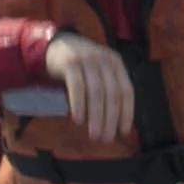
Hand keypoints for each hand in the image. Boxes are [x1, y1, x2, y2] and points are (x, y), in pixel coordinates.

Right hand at [43, 31, 137, 145]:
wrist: (56, 44)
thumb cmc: (81, 66)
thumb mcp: (99, 74)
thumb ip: (107, 92)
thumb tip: (115, 126)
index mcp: (116, 64)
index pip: (127, 90)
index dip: (127, 112)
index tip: (123, 132)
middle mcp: (105, 60)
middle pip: (112, 93)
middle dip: (111, 119)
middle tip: (106, 139)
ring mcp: (88, 60)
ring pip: (96, 92)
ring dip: (96, 116)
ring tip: (94, 135)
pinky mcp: (70, 62)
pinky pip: (77, 86)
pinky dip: (79, 104)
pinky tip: (78, 120)